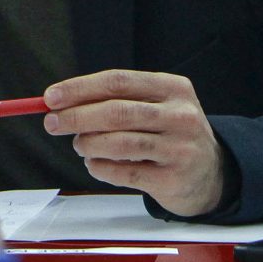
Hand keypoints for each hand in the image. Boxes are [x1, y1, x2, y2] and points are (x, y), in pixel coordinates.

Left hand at [44, 70, 225, 216]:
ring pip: (118, 143)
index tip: (51, 98)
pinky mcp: (173, 179)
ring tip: (80, 145)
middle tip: (52, 123)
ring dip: (88, 144)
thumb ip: (114, 99)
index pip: (118, 82)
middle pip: (116, 112)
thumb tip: (59, 101)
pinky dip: (100, 168)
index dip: (80, 89)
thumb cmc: (169, 133)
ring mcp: (180, 149)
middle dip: (76, 117)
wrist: (212, 173)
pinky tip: (95, 164)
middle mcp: (181, 116)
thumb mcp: (155, 105)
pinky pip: (124, 173)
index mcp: (173, 88)